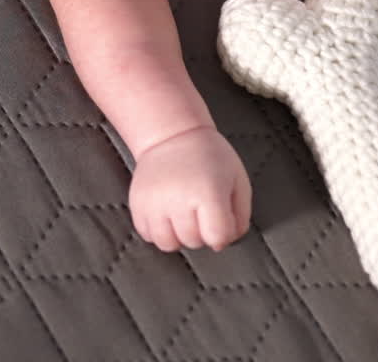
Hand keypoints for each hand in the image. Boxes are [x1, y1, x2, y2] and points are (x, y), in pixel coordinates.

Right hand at [129, 126, 251, 251]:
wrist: (173, 134)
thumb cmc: (209, 157)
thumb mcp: (237, 179)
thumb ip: (240, 217)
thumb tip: (224, 242)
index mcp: (208, 192)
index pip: (217, 238)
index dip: (223, 233)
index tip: (220, 218)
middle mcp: (178, 198)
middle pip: (193, 242)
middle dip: (201, 232)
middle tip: (200, 209)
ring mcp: (154, 202)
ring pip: (168, 244)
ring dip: (178, 235)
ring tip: (182, 215)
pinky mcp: (137, 203)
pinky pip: (147, 234)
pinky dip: (158, 229)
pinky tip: (166, 213)